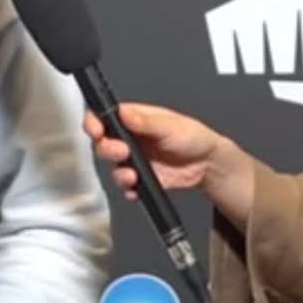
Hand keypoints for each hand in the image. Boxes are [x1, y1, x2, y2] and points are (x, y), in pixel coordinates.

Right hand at [82, 103, 256, 226]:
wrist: (207, 164)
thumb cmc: (193, 137)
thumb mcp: (170, 125)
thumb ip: (145, 122)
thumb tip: (124, 112)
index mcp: (134, 119)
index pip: (105, 117)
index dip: (95, 123)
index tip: (95, 130)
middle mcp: (131, 139)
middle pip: (103, 144)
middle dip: (107, 149)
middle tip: (121, 152)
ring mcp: (134, 160)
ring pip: (113, 167)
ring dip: (118, 173)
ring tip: (132, 175)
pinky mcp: (141, 179)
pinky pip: (126, 186)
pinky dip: (128, 189)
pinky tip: (136, 188)